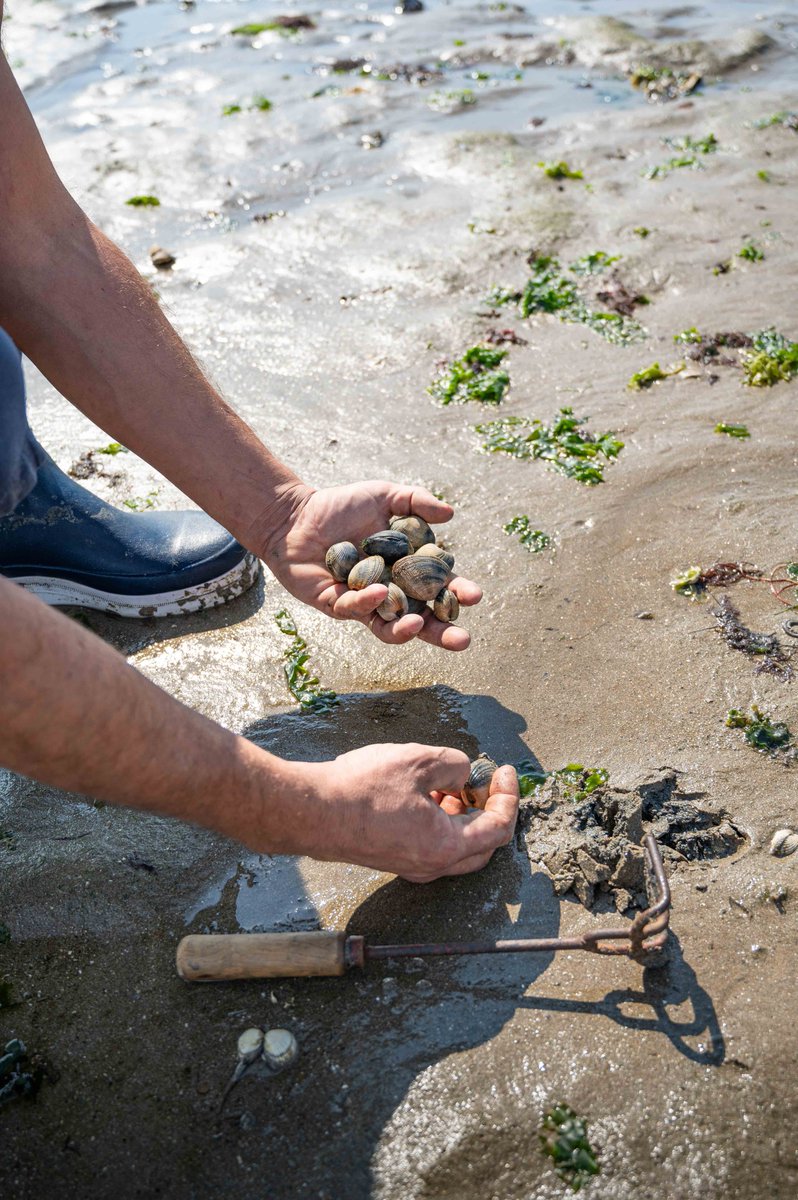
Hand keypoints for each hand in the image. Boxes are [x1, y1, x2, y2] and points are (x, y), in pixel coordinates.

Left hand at [262, 481, 481, 650]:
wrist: (296, 514)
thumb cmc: (341, 505)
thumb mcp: (384, 495)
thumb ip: (416, 501)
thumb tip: (450, 513)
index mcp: (406, 569)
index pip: (438, 587)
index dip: (457, 594)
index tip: (476, 595)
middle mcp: (389, 591)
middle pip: (422, 619)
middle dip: (443, 632)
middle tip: (462, 640)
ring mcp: (363, 602)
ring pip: (389, 628)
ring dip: (406, 631)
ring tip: (419, 626)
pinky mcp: (335, 605)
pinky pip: (354, 611)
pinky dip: (368, 603)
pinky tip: (380, 592)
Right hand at [296, 745, 518, 880]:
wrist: (312, 810)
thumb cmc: (361, 789)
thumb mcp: (418, 761)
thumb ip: (454, 765)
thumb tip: (464, 773)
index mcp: (445, 846)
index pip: (498, 829)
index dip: (508, 797)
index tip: (504, 771)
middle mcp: (431, 865)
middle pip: (482, 846)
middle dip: (491, 810)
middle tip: (485, 780)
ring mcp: (410, 865)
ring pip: (456, 846)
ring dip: (464, 814)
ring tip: (452, 780)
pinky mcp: (392, 857)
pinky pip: (432, 844)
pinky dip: (441, 820)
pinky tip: (426, 792)